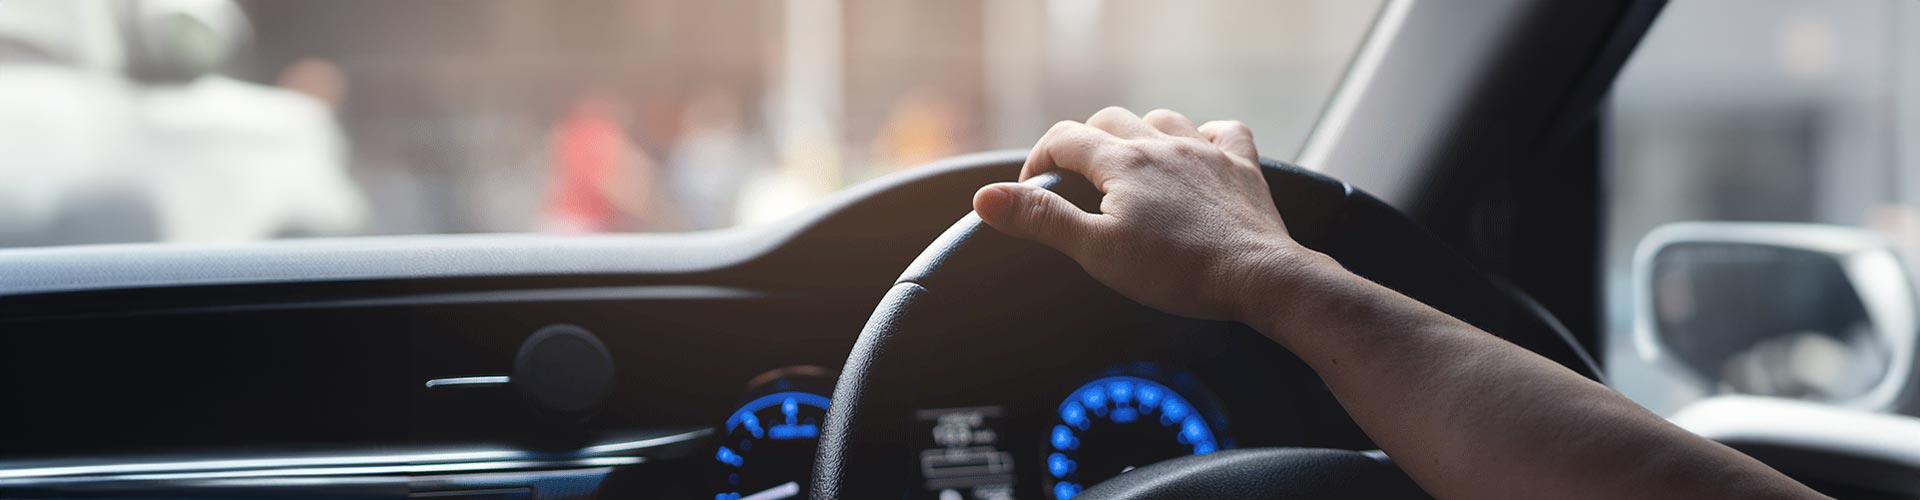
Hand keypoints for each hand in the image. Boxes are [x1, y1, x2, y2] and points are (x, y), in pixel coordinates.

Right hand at [972, 107, 1318, 321]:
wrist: (1258, 277)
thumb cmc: (1178, 271)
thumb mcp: (1096, 251)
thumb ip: (1042, 219)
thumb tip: (986, 197)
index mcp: (1123, 162)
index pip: (1064, 139)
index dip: (1039, 160)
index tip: (1032, 188)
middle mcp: (1163, 144)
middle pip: (1110, 121)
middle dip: (1085, 144)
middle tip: (1076, 180)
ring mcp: (1206, 151)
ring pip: (1162, 119)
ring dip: (1140, 135)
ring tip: (1131, 165)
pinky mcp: (1242, 167)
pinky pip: (1223, 130)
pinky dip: (1205, 136)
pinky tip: (1198, 153)